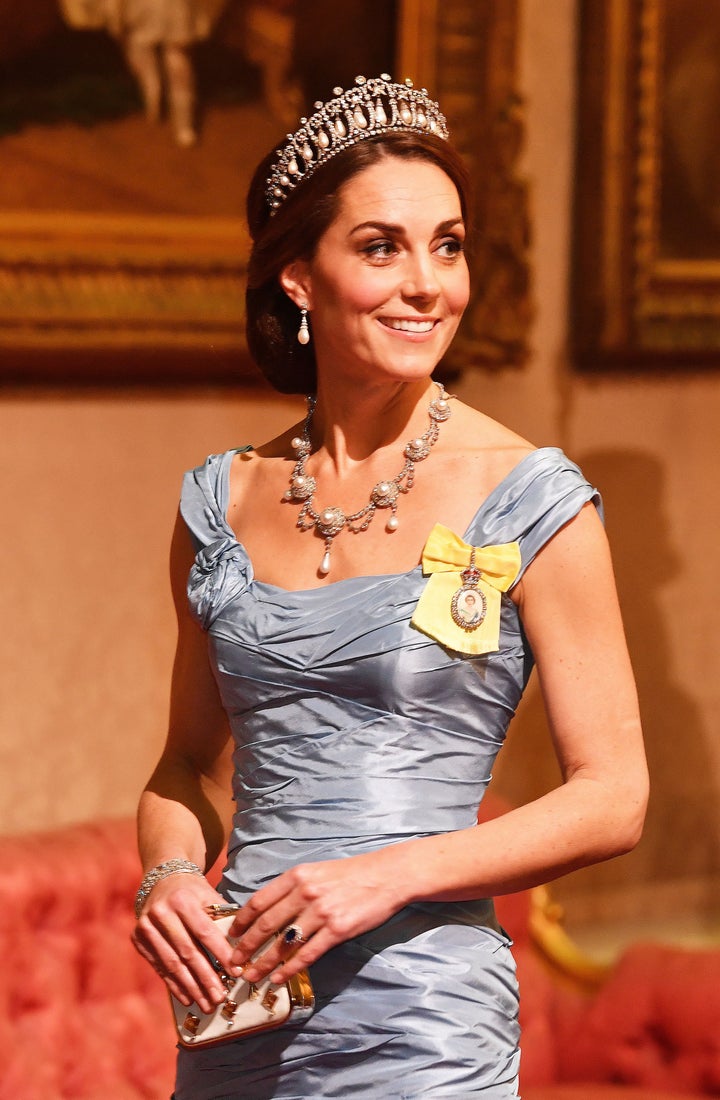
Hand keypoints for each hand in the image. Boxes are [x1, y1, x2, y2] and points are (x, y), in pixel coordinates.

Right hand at [131, 874, 234, 1012]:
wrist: (162, 880)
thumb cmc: (193, 892)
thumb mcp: (209, 897)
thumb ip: (223, 920)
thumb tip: (242, 952)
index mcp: (182, 900)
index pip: (205, 933)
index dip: (221, 954)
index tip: (236, 973)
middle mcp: (161, 913)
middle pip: (187, 952)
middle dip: (206, 978)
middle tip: (220, 998)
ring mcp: (146, 927)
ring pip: (172, 964)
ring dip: (191, 988)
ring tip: (207, 1004)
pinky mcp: (138, 939)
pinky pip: (159, 967)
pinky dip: (175, 985)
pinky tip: (188, 999)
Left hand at [227, 848, 407, 984]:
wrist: (386, 876)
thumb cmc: (350, 874)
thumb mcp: (316, 871)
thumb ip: (293, 888)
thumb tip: (267, 910)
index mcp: (297, 876)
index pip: (259, 901)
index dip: (241, 921)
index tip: (231, 935)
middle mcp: (305, 893)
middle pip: (266, 924)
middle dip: (245, 946)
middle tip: (233, 962)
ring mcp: (321, 912)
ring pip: (283, 943)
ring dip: (263, 963)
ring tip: (250, 976)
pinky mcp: (337, 930)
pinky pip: (307, 954)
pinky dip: (289, 969)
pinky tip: (278, 979)